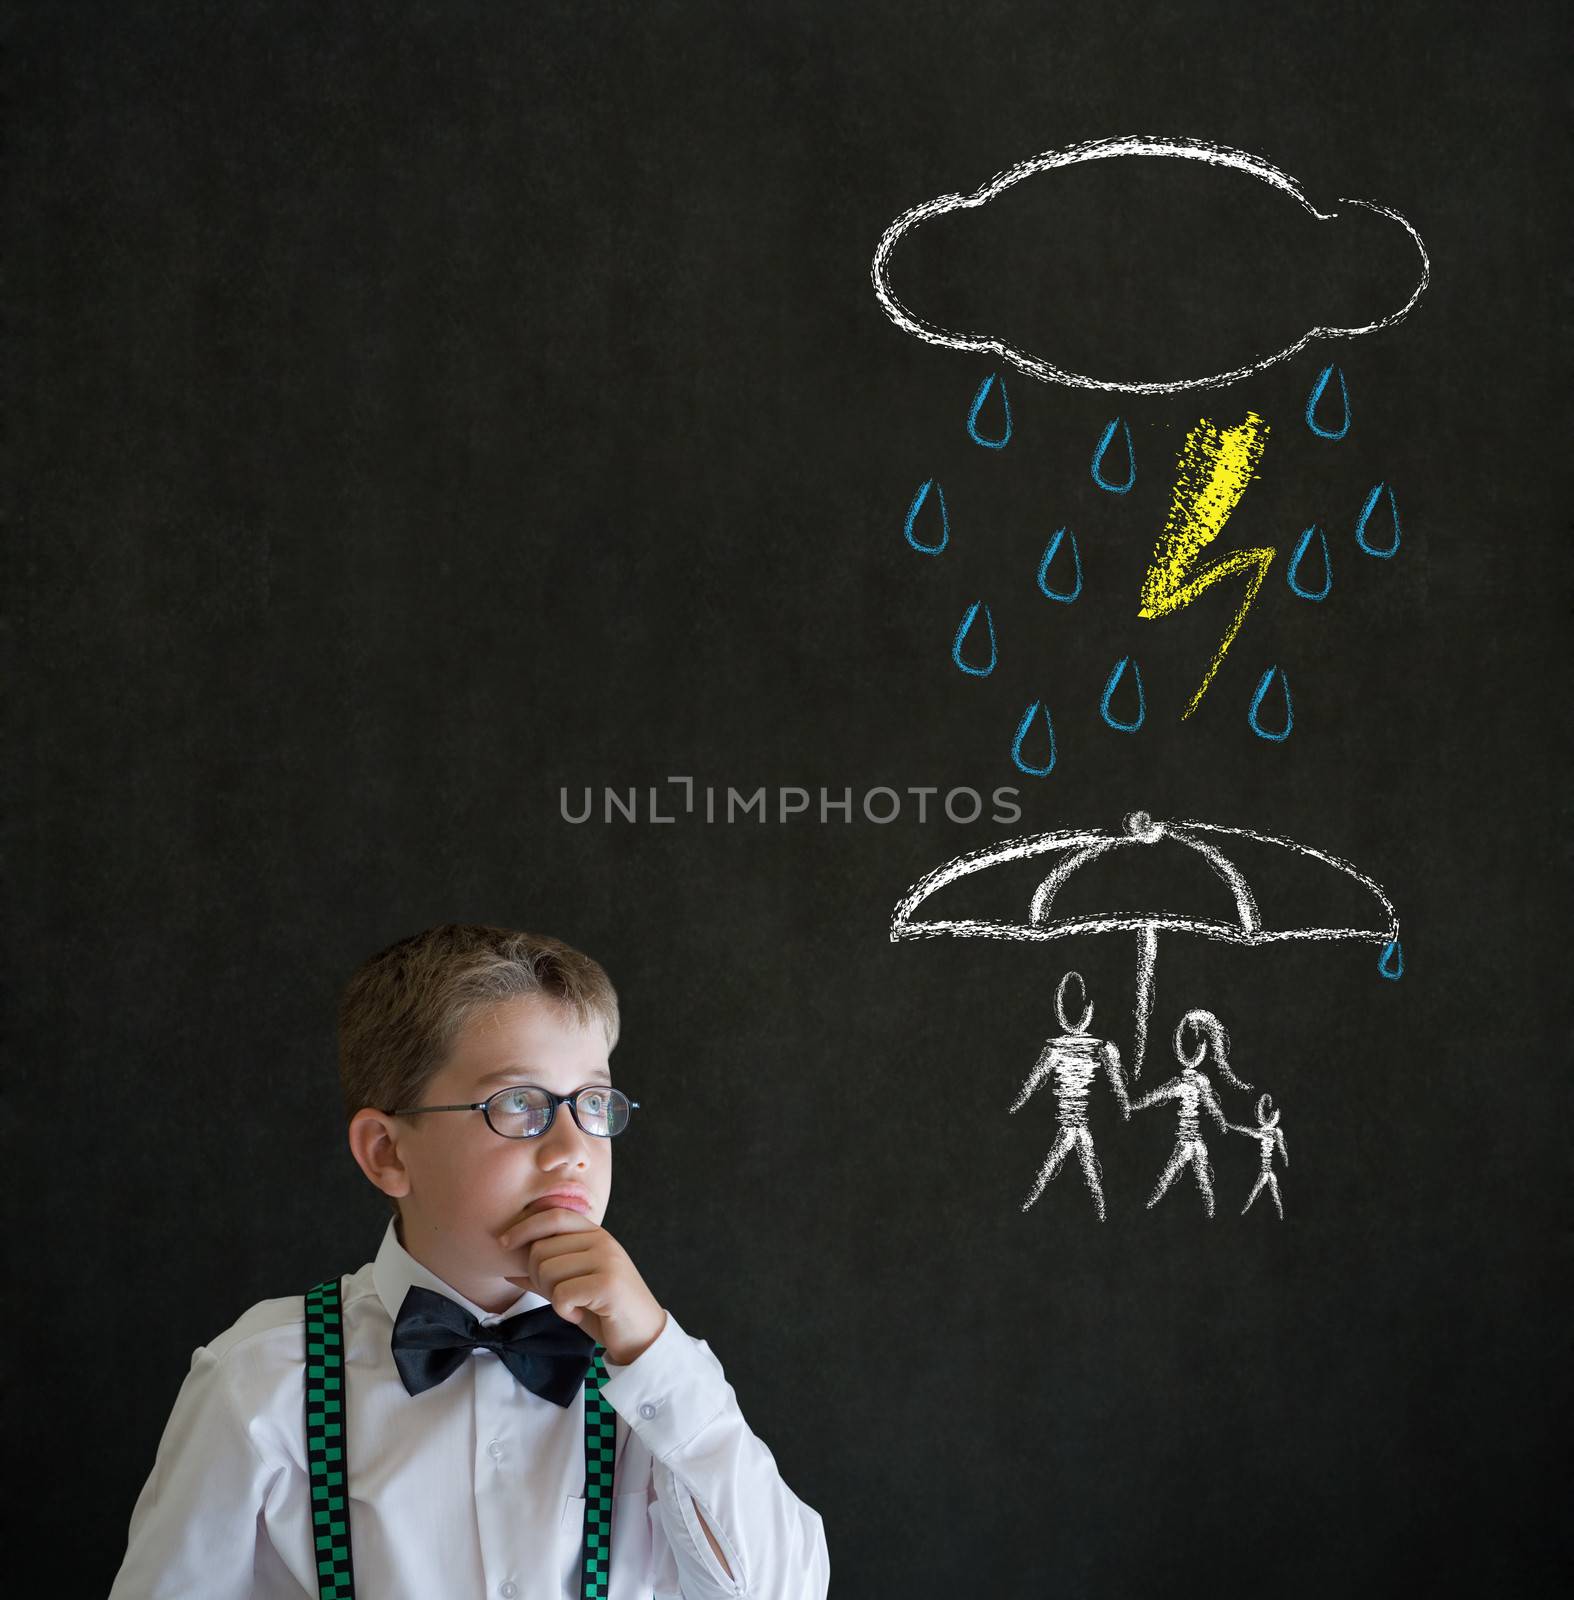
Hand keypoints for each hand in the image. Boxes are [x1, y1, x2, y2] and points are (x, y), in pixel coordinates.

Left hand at [497, 1210, 666, 1365]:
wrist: (642, 1335)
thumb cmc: (604, 1309)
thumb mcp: (572, 1286)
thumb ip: (544, 1275)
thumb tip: (508, 1271)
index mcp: (595, 1234)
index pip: (553, 1216)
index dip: (524, 1226)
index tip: (504, 1243)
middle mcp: (602, 1241)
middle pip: (542, 1249)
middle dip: (538, 1278)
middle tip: (556, 1295)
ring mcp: (607, 1260)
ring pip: (548, 1271)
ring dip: (551, 1296)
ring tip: (571, 1305)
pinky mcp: (608, 1284)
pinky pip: (561, 1294)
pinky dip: (563, 1310)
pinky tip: (578, 1314)